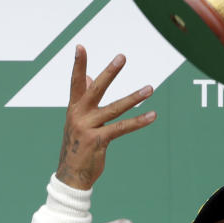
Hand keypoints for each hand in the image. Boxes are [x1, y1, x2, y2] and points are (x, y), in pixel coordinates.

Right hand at [56, 45, 156, 189]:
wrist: (71, 176)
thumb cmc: (77, 144)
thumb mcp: (77, 120)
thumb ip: (84, 98)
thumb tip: (91, 76)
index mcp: (74, 108)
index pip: (76, 82)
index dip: (79, 64)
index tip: (80, 46)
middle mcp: (79, 115)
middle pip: (95, 89)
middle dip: (110, 72)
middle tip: (122, 56)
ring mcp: (88, 128)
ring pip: (114, 108)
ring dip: (134, 98)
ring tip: (150, 88)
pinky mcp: (98, 141)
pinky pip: (122, 128)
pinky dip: (139, 121)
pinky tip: (152, 115)